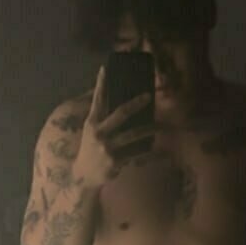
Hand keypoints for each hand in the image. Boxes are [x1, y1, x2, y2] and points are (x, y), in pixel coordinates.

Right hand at [74, 65, 155, 188]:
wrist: (83, 176)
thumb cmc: (90, 150)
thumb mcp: (90, 132)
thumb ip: (100, 117)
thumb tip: (106, 97)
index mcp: (92, 123)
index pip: (97, 99)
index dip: (101, 83)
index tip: (105, 68)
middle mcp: (99, 133)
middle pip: (120, 113)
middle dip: (136, 103)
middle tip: (148, 96)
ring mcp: (107, 148)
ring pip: (133, 134)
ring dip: (150, 129)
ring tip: (162, 126)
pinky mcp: (115, 161)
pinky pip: (137, 154)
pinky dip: (149, 153)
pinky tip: (162, 151)